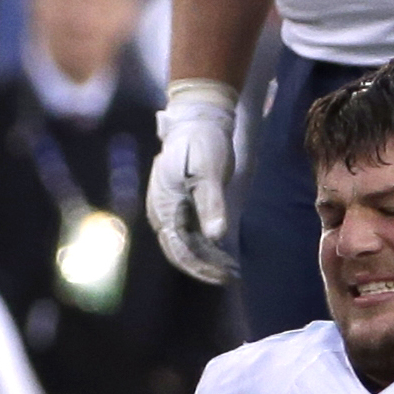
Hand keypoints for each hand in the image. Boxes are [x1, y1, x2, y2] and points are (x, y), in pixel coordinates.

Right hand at [148, 78, 240, 283]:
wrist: (197, 116)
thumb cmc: (203, 142)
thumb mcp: (210, 172)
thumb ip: (212, 204)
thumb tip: (216, 236)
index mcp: (165, 207)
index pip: (180, 249)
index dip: (201, 267)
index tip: (224, 277)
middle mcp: (162, 212)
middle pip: (180, 251)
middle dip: (205, 266)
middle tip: (231, 276)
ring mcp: (168, 208)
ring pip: (184, 243)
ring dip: (206, 258)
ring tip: (230, 267)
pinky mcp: (177, 202)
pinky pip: (187, 232)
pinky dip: (204, 244)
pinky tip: (222, 249)